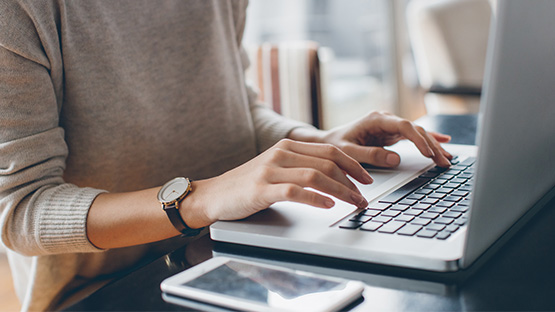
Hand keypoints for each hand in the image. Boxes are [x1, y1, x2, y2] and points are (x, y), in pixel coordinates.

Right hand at [184, 139, 372, 225]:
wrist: (213, 194)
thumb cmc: (247, 185)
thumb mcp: (276, 168)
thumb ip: (300, 167)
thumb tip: (334, 178)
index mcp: (287, 146)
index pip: (329, 150)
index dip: (353, 164)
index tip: (367, 179)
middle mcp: (281, 154)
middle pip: (327, 162)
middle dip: (352, 180)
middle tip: (364, 196)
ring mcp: (270, 170)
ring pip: (316, 176)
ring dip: (341, 191)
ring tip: (354, 203)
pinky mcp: (262, 189)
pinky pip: (295, 191)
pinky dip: (315, 198)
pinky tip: (328, 205)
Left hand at [291, 111, 452, 167]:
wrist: (327, 141)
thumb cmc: (334, 145)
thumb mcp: (347, 152)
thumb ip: (370, 155)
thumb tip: (395, 158)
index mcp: (375, 119)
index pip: (403, 126)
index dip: (419, 139)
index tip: (429, 153)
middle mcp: (385, 119)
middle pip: (415, 130)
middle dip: (431, 145)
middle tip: (444, 161)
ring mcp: (389, 126)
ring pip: (417, 133)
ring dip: (433, 146)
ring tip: (447, 159)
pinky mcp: (391, 134)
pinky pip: (413, 136)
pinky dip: (428, 141)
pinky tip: (444, 143)